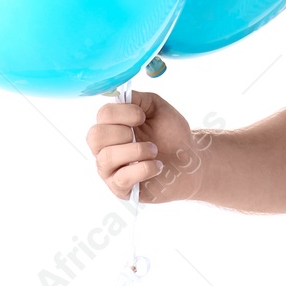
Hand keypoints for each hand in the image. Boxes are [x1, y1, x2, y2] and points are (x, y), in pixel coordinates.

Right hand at [86, 90, 204, 202]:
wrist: (191, 160)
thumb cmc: (172, 135)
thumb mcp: (157, 108)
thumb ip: (138, 99)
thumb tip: (120, 96)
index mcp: (112, 126)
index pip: (102, 114)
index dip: (124, 112)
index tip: (143, 117)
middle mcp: (105, 148)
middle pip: (95, 136)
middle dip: (124, 132)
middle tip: (145, 136)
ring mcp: (110, 170)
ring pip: (106, 157)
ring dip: (137, 150)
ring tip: (154, 151)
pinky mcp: (121, 189)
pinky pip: (122, 178)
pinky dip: (144, 168)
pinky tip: (157, 166)